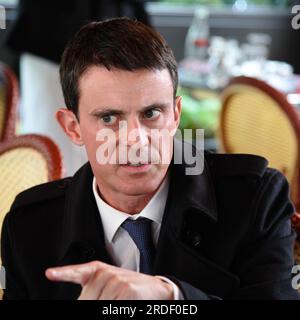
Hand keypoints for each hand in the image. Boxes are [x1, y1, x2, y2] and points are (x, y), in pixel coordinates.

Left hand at [45, 261, 173, 299]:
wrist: (156, 288)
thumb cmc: (129, 289)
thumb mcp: (110, 284)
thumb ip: (93, 292)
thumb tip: (84, 299)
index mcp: (98, 270)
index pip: (78, 272)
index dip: (63, 273)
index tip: (50, 273)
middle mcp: (105, 273)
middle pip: (86, 300)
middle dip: (94, 304)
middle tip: (111, 299)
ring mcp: (116, 281)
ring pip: (99, 305)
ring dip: (108, 308)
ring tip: (119, 300)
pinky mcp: (127, 290)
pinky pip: (112, 308)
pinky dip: (117, 308)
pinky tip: (124, 302)